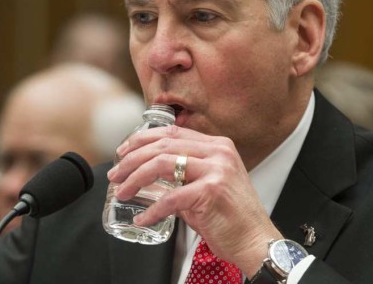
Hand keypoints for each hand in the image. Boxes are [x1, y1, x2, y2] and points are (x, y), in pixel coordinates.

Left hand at [106, 125, 282, 276]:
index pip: (172, 132)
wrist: (255, 240)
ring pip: (163, 163)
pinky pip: (171, 198)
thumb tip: (149, 178)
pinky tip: (143, 219)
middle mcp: (219, 152)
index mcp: (218, 145)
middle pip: (163, 144)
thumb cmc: (232, 217)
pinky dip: (152, 210)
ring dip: (136, 178)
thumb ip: (182, 177)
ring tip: (122, 192)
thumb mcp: (208, 185)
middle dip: (132, 158)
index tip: (123, 152)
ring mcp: (216, 169)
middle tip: (116, 174)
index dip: (142, 139)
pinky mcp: (211, 191)